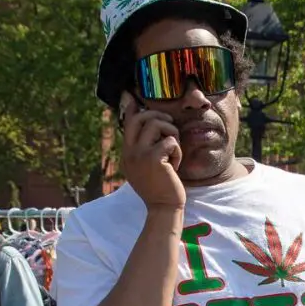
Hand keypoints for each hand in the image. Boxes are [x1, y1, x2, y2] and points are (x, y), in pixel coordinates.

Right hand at [119, 92, 184, 211]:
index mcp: (127, 153)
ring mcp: (139, 155)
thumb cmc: (160, 188)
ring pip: (156, 125)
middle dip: (159, 117)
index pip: (127, 123)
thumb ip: (144, 149)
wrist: (163, 208)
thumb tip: (150, 129)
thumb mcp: (146, 167)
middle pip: (140, 118)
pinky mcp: (154, 159)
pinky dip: (178, 152)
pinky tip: (175, 166)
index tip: (132, 97)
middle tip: (170, 128)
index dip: (132, 108)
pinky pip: (170, 141)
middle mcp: (129, 152)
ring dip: (171, 134)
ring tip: (174, 150)